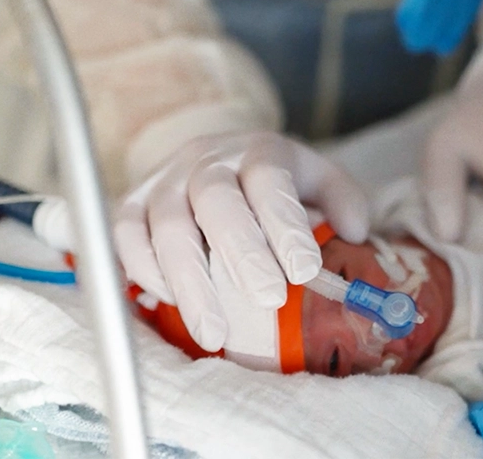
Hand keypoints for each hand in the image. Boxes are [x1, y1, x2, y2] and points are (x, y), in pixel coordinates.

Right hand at [113, 131, 368, 350]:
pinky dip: (146, 272)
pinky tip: (173, 302)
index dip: (285, 223)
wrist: (215, 157)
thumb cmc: (271, 181)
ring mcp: (164, 182)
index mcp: (257, 150)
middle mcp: (206, 160)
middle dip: (242, 253)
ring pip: (168, 226)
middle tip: (270, 300)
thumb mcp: (316, 179)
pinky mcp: (131, 206)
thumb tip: (355, 230)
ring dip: (192, 281)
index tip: (305, 270)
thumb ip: (342, 198)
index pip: (269, 179)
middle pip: (216, 200)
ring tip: (216, 333)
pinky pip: (126, 238)